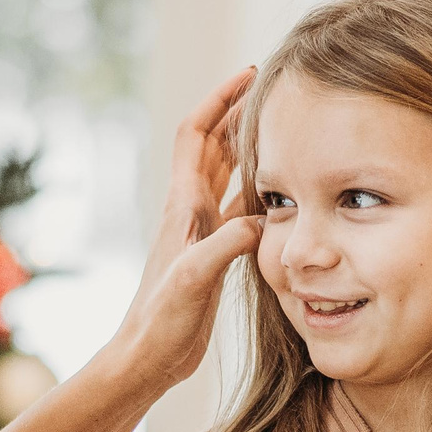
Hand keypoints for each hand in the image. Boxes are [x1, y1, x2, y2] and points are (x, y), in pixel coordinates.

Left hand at [105, 67, 262, 388]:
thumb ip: (226, 245)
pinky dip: (259, 192)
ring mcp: (202, 232)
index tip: (248, 74)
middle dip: (240, 112)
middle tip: (275, 90)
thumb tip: (260, 219)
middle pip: (214, 145)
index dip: (218, 99)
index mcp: (182, 205)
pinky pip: (239, 210)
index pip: (196, 134)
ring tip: (283, 127)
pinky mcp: (214, 255)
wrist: (148, 358)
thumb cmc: (161, 320)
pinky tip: (281, 191)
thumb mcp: (195, 278)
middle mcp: (190, 211)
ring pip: (227, 175)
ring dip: (250, 147)